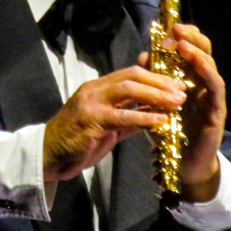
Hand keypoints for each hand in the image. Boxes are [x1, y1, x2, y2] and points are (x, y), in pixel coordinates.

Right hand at [43, 65, 185, 180]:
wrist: (48, 156)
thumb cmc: (77, 142)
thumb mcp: (107, 126)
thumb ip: (128, 118)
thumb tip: (154, 113)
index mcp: (97, 88)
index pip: (131, 73)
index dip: (156, 77)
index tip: (177, 85)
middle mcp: (93, 91)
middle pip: (132, 77)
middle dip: (160, 82)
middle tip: (181, 92)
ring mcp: (90, 104)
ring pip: (127, 90)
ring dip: (155, 95)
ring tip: (176, 103)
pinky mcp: (90, 122)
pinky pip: (121, 117)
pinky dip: (143, 117)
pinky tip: (160, 120)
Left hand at [142, 23, 225, 202]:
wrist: (184, 165)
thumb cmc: (171, 133)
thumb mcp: (156, 103)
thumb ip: (152, 81)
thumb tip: (144, 56)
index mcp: (189, 79)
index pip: (189, 49)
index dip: (181, 36)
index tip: (166, 28)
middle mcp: (202, 83)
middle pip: (203, 51)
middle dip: (189, 38)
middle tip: (174, 31)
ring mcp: (211, 96)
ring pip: (210, 66)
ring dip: (197, 52)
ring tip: (183, 44)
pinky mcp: (217, 110)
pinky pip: (216, 87)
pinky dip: (208, 73)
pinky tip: (198, 64)